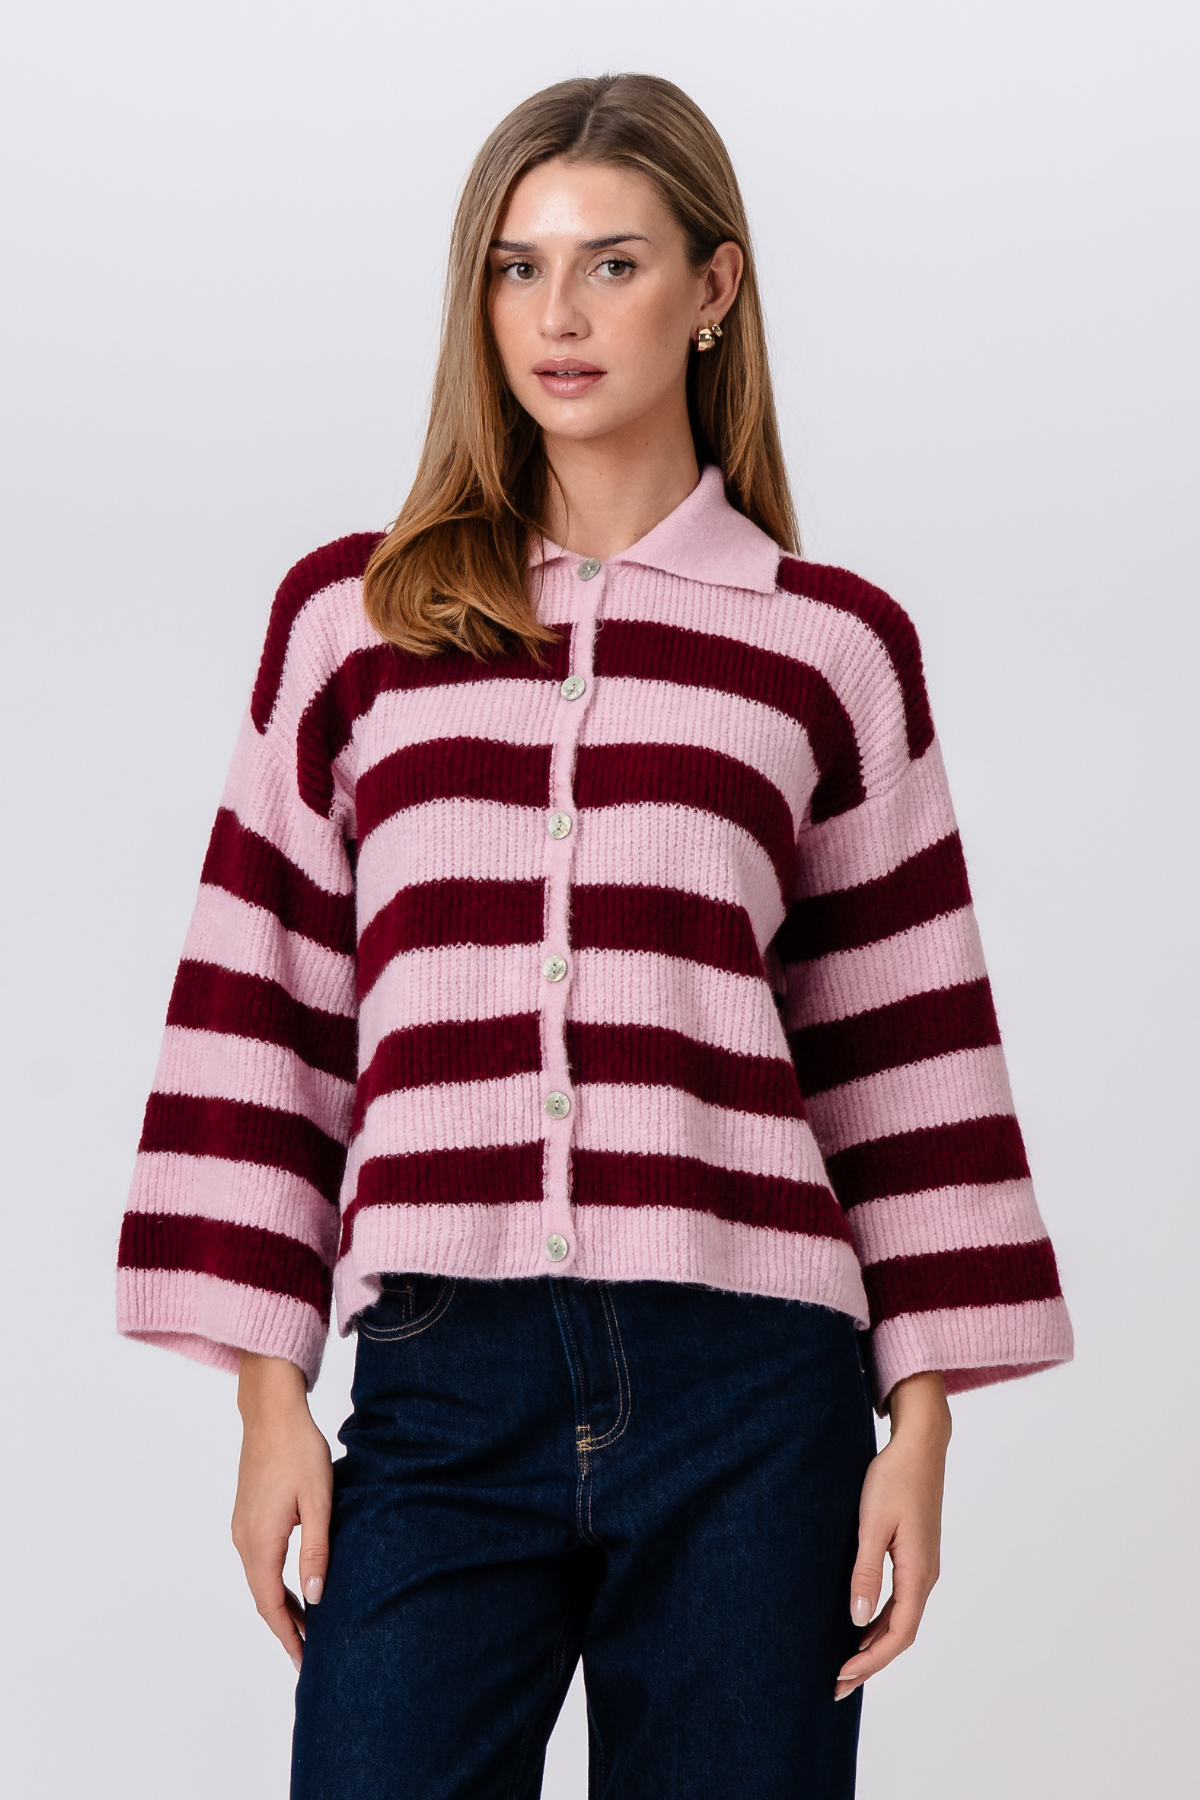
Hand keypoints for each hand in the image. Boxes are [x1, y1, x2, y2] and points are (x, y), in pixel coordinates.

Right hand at [231, 1352, 332, 1671]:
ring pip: (260, 1580)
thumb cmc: (298, 1450)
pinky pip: (258, 1562)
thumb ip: (316, 1549)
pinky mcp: (246, 1516)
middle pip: (262, 1598)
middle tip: (311, 1652)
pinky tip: (295, 1584)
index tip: (304, 1661)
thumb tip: (317, 1596)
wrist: (271, 1412)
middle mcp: (243, 1540)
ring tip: (309, 1624)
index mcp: (260, 1541)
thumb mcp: (318, 1500)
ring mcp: (241, 1527)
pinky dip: (274, 1582)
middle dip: (285, 1627)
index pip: (271, 1604)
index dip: (288, 1635)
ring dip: (281, 1604)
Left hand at [835, 1370, 950, 1699]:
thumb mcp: (872, 1524)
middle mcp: (926, 1576)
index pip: (898, 1634)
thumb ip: (865, 1572)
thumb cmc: (894, 1478)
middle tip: (836, 1684)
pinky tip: (860, 1623)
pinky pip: (901, 1600)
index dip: (871, 1661)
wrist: (920, 1445)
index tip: (842, 1676)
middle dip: (870, 1662)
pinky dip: (881, 1620)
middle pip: (901, 1634)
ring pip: (902, 1619)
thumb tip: (856, 1619)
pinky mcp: (916, 1555)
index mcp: (918, 1572)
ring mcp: (923, 1566)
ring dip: (875, 1643)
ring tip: (845, 1662)